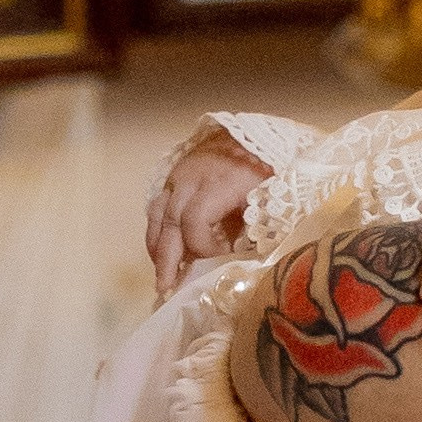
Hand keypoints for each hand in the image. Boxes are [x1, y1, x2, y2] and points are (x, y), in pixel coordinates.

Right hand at [147, 136, 270, 295]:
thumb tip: (229, 261)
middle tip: (165, 288)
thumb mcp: (266, 196)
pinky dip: (157, 231)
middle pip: (170, 222)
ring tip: (161, 275)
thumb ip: (247, 227)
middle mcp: (192, 179)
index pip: (195, 221)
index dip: (203, 247)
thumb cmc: (265, 167)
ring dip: (157, 247)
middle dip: (167, 259)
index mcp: (219, 182)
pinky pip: (156, 206)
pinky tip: (161, 251)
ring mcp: (178, 176)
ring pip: (157, 215)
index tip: (218, 260)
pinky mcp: (173, 177)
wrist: (252, 134)